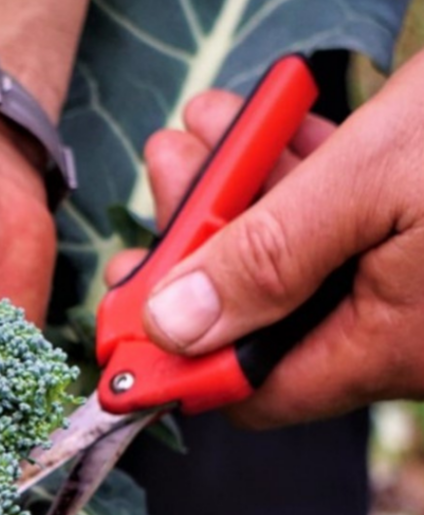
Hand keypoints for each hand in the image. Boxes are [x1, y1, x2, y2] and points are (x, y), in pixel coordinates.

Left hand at [108, 51, 423, 427]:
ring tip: (198, 129)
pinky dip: (293, 177)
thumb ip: (270, 260)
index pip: (245, 390)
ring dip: (235, 194)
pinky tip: (264, 125)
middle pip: (254, 316)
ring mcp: (405, 284)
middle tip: (162, 172)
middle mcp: (391, 331)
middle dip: (195, 245)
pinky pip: (336, 223)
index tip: (120, 309)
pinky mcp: (414, 234)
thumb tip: (173, 329)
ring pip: (290, 259)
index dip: (173, 358)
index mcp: (380, 346)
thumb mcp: (374, 186)